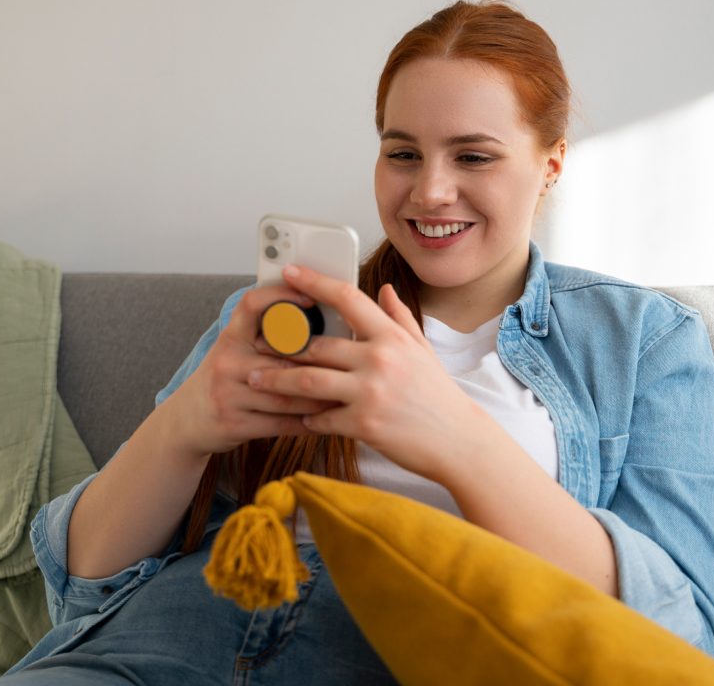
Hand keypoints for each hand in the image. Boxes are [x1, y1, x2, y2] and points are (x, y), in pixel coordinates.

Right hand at [162, 283, 335, 456]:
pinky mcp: (234, 423)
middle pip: (283, 358)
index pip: (252, 304)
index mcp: (231, 337)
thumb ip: (265, 336)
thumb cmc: (223, 380)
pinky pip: (281, 424)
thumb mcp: (234, 350)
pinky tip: (327, 421)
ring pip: (287, 395)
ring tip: (346, 395)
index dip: (280, 296)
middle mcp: (227, 361)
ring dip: (320, 398)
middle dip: (319, 364)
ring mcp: (228, 394)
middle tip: (351, 363)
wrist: (186, 420)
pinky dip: (308, 424)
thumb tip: (314, 317)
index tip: (310, 295)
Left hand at [246, 264, 493, 481]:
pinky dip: (308, 418)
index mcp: (391, 336)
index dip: (314, 282)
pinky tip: (301, 417)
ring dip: (277, 381)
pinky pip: (321, 418)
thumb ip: (398, 318)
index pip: (347, 298)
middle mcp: (379, 359)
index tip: (289, 273)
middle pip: (315, 346)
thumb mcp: (422, 350)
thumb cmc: (437, 393)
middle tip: (258, 345)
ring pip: (307, 381)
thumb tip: (384, 290)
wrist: (457, 440)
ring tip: (256, 380)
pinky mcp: (363, 425)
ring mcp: (370, 393)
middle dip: (282, 347)